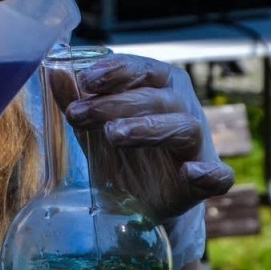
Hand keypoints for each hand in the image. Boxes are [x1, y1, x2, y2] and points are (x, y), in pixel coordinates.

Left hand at [57, 54, 234, 221]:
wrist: (138, 201)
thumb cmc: (120, 150)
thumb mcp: (93, 125)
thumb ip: (74, 99)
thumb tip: (51, 69)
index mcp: (158, 86)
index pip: (142, 68)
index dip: (116, 70)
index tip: (85, 79)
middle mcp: (182, 108)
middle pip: (157, 97)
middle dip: (117, 103)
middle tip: (81, 114)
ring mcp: (197, 144)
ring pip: (184, 127)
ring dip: (149, 128)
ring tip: (114, 135)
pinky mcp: (204, 180)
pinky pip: (219, 175)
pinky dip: (209, 174)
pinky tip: (191, 173)